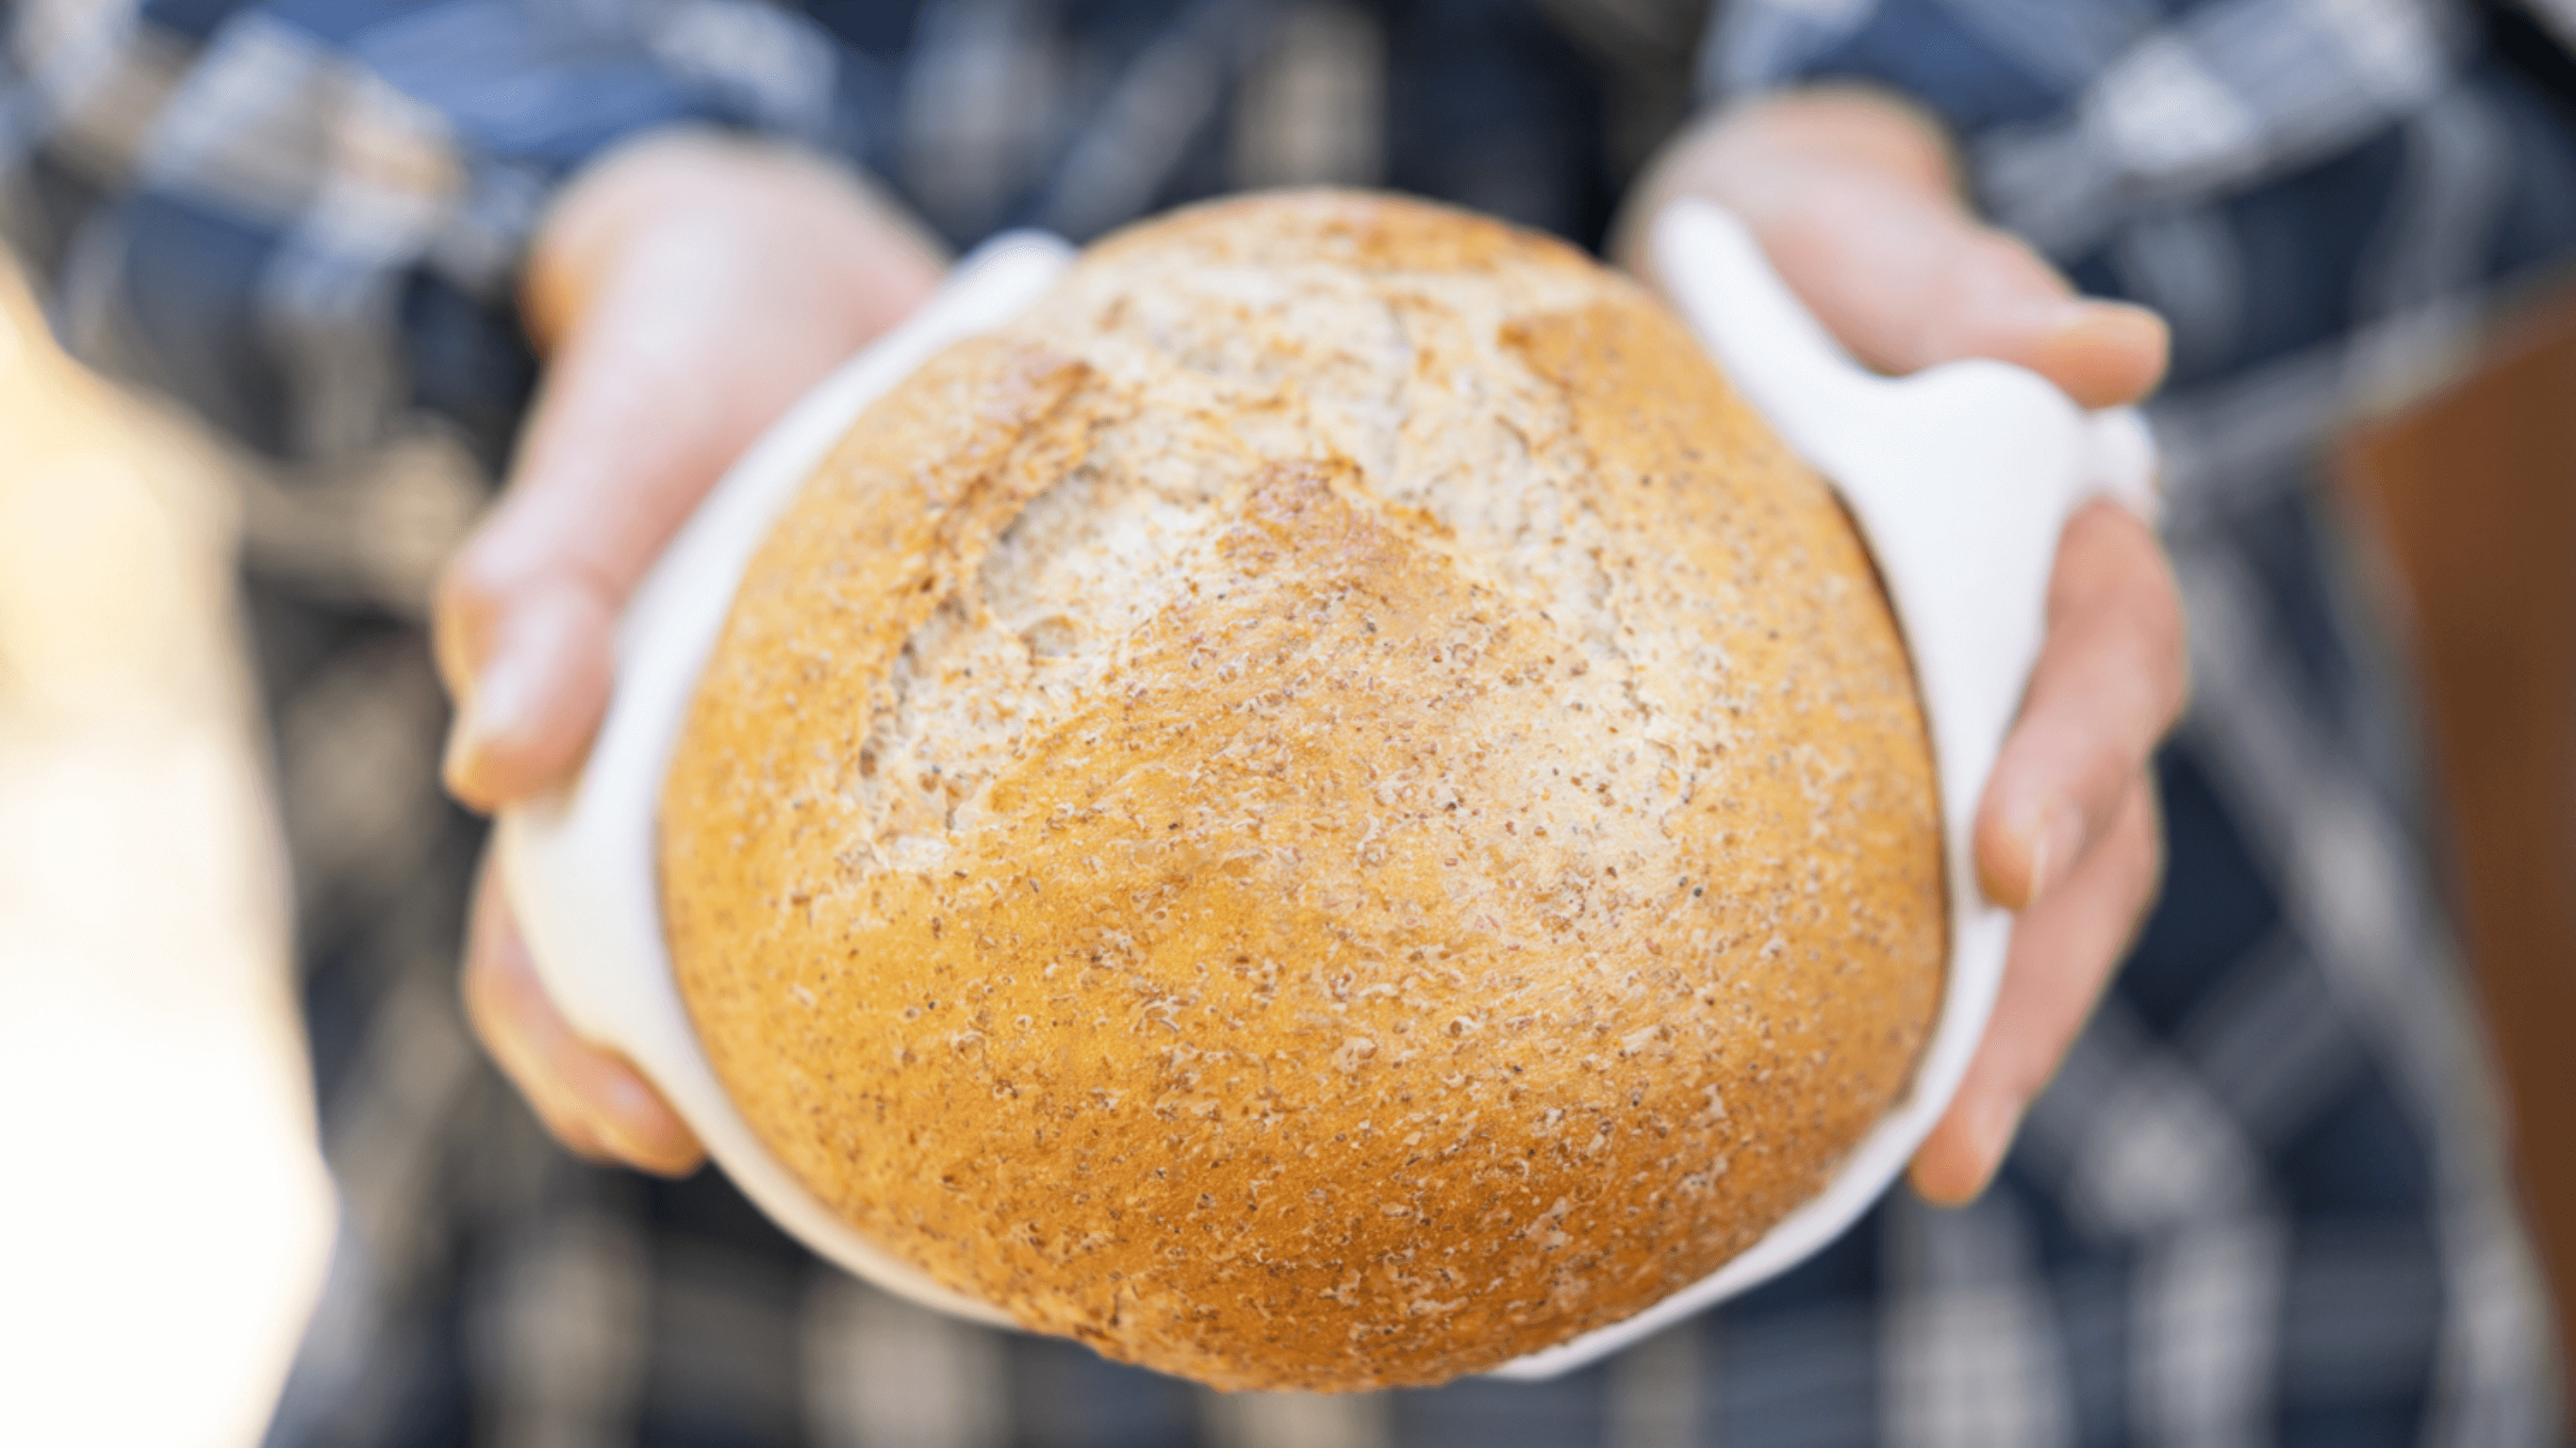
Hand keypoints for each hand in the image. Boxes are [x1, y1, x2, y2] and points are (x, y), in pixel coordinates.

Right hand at [434, 130, 945, 1172]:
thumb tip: (493, 767)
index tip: (655, 1130)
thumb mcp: (604, 445)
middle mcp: (712, 780)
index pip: (546, 946)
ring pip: (847, 925)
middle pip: (702, 975)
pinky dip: (1017, 890)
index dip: (580, 1053)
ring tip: (1000, 1103)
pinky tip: (1110, 943)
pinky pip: (979, 827)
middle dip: (751, 1077)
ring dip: (897, 1016)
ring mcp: (840, 759)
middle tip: (840, 1166)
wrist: (806, 279)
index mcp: (596, 754)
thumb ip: (540, 581)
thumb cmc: (677, 363)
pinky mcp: (964, 716)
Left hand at [1617, 90, 2189, 1204]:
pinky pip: (1926, 896)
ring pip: (2037, 895)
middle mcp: (2045, 638)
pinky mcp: (1891, 761)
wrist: (1754, 281)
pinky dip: (1914, 999)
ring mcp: (1979, 710)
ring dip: (2000, 1033)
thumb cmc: (1817, 263)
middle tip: (1962, 1119)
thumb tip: (2114, 352)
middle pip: (2093, 826)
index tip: (1998, 856)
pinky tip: (1856, 1112)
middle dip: (2039, 974)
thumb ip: (1974, 300)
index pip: (2100, 657)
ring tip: (1936, 1165)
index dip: (2066, 760)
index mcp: (2062, 526)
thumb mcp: (1877, 251)